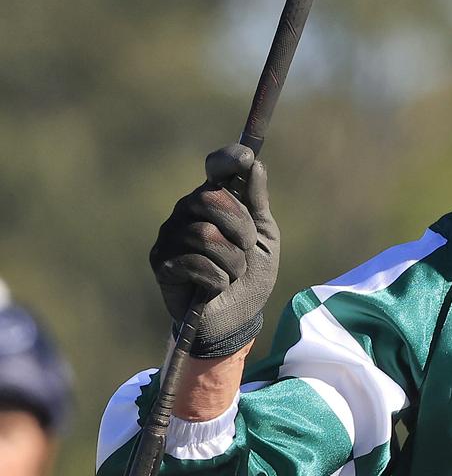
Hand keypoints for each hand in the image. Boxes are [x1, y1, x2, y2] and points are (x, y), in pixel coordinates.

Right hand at [151, 144, 279, 357]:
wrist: (238, 317)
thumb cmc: (251, 274)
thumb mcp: (265, 238)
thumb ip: (258, 203)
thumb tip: (255, 165)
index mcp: (214, 201)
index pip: (215, 168)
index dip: (228, 159)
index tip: (246, 158)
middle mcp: (187, 212)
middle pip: (210, 198)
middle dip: (240, 226)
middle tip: (248, 247)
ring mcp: (171, 236)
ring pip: (205, 234)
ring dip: (232, 259)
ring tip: (233, 272)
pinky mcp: (162, 263)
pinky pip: (194, 262)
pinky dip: (217, 278)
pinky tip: (216, 286)